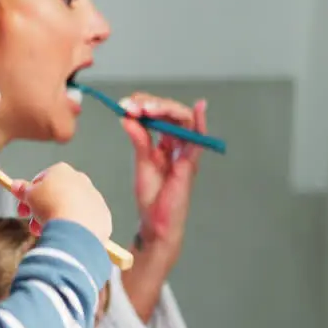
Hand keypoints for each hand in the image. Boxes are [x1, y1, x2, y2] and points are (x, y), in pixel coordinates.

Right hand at [15, 163, 112, 241]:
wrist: (76, 227)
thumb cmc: (50, 206)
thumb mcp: (29, 196)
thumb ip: (23, 190)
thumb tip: (15, 185)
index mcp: (62, 171)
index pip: (41, 180)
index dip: (29, 195)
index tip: (23, 209)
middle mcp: (81, 180)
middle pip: (57, 195)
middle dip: (42, 210)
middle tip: (32, 225)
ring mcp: (94, 198)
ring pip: (71, 209)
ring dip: (57, 220)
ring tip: (46, 234)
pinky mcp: (103, 216)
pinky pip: (85, 222)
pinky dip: (75, 228)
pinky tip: (67, 237)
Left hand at [119, 93, 206, 254]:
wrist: (156, 223)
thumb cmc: (151, 198)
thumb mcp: (142, 163)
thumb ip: (139, 140)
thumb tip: (128, 118)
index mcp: (164, 144)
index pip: (158, 115)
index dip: (144, 105)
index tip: (127, 104)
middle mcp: (177, 145)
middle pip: (171, 113)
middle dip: (153, 104)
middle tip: (135, 106)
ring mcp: (185, 152)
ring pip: (183, 120)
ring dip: (167, 109)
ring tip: (147, 108)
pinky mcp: (190, 163)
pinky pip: (198, 139)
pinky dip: (200, 122)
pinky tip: (199, 108)